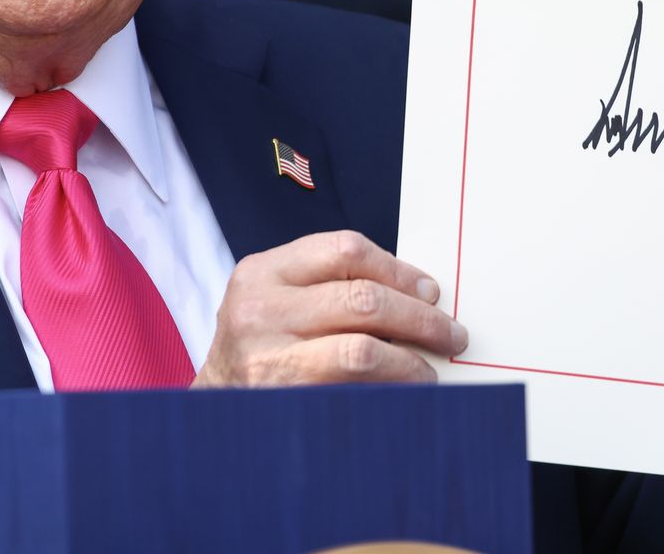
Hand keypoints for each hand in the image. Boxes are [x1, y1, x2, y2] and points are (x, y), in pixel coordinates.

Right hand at [195, 230, 467, 386]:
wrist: (212, 412)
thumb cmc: (259, 350)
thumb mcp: (277, 300)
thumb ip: (330, 286)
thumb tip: (419, 295)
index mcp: (262, 271)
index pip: (346, 251)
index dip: (399, 269)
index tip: (430, 290)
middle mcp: (259, 309)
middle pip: (362, 299)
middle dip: (419, 316)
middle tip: (450, 333)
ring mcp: (267, 358)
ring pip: (361, 350)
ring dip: (410, 360)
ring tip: (429, 369)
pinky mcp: (282, 400)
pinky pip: (353, 392)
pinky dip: (390, 390)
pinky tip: (405, 391)